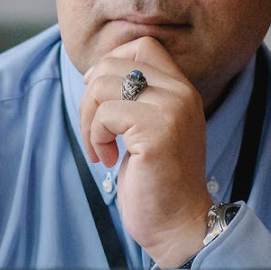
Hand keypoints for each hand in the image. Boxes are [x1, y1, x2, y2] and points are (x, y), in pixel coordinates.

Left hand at [79, 36, 213, 267]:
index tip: (101, 102)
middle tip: (95, 133)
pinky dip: (95, 139)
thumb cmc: (155, 180)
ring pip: (101, 87)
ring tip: (101, 150)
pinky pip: (105, 115)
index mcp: (181, 89)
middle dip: (90, 99)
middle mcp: (181, 93)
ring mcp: (171, 110)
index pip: (141, 47)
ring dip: (89, 122)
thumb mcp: (147, 128)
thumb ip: (133, 98)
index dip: (110, 66)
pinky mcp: (156, 131)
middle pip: (113, 65)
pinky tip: (109, 160)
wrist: (178, 222)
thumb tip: (93, 73)